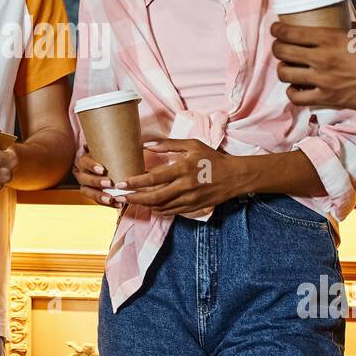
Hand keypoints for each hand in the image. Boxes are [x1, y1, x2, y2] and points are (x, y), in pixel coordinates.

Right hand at [73, 146, 120, 206]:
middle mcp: (81, 171)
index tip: (102, 169)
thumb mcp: (111, 146)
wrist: (107, 163)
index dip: (91, 166)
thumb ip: (121, 142)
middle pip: (84, 179)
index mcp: (84, 158)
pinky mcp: (92, 193)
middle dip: (96, 182)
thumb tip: (142, 138)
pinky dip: (106, 203)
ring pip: (87, 192)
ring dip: (100, 196)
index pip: (83, 162)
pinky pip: (96, 200)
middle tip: (110, 183)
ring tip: (113, 199)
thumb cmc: (110, 152)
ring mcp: (85, 183)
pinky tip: (117, 205)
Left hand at [117, 138, 243, 216]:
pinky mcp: (193, 207)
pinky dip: (158, 210)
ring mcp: (190, 199)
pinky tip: (151, 205)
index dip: (135, 182)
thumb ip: (168, 145)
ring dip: (144, 205)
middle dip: (135, 198)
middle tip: (121, 197)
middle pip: (154, 197)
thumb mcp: (192, 145)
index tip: (122, 182)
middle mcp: (185, 186)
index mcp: (183, 169)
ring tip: (132, 200)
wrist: (235, 177)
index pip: (154, 178)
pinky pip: (171, 212)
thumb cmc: (212, 158)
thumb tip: (146, 144)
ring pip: (161, 207)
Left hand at [270, 21, 355, 111]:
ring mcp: (324, 81)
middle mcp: (323, 59)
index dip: (277, 31)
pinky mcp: (328, 99)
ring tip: (288, 67)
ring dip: (283, 69)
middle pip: (283, 53)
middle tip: (280, 47)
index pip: (291, 33)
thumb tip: (341, 24)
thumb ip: (348, 29)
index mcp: (331, 39)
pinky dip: (293, 92)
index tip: (276, 29)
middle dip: (277, 48)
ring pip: (286, 75)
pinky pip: (298, 98)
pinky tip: (298, 88)